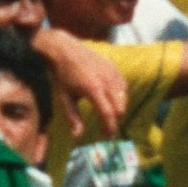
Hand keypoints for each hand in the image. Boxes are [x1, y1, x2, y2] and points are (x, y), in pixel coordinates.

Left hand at [37, 27, 128, 141]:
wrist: (65, 50)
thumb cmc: (63, 75)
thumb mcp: (65, 98)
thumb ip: (73, 118)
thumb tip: (78, 136)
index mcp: (94, 89)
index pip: (108, 113)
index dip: (110, 127)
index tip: (108, 136)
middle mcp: (106, 80)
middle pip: (120, 108)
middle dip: (115, 120)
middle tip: (107, 129)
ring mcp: (112, 72)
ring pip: (123, 98)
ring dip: (118, 109)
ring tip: (108, 116)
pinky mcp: (114, 67)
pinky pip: (123, 87)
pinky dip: (120, 97)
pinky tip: (112, 101)